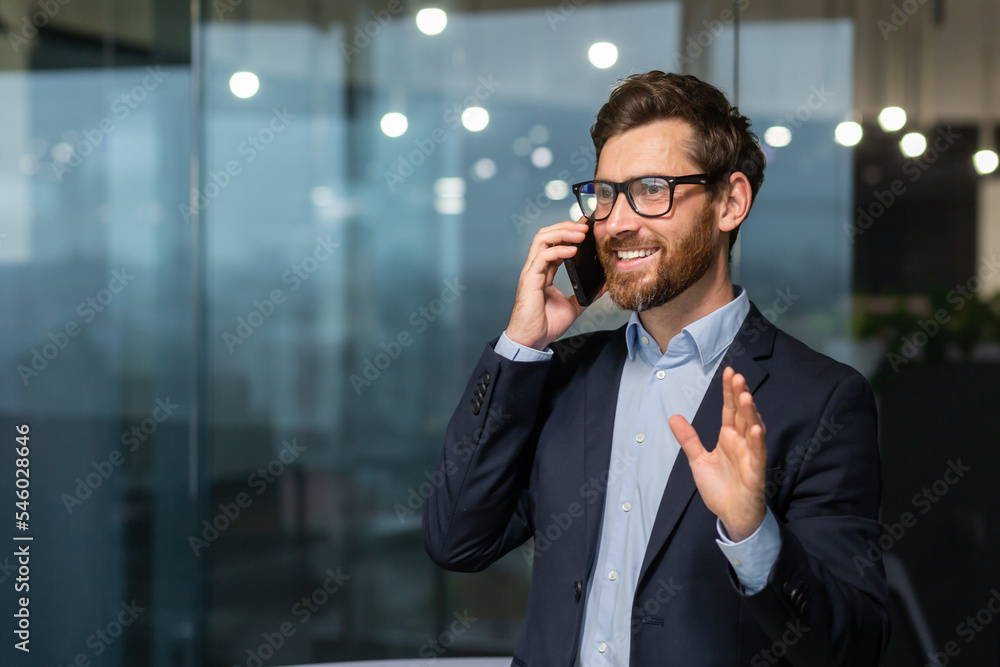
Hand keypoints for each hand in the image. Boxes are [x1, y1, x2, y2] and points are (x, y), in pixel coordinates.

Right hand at [506, 219, 604, 349]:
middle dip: (565, 226)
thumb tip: (603, 286)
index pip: (555, 244)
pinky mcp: (530, 279)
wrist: (533, 339)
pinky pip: (543, 257)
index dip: (569, 232)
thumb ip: (586, 294)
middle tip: (585, 226)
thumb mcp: (574, 306)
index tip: (586, 226)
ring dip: (562, 232)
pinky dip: (559, 250)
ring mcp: (532, 272)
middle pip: (546, 235)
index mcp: (545, 271)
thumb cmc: (546, 324)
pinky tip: (573, 251)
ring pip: (542, 239)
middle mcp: (536, 268)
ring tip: (580, 234)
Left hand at [669, 367, 766, 540]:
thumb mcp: (698, 460)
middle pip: (742, 415)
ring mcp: (750, 456)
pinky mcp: (755, 473)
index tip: (729, 372)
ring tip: (746, 396)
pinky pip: (757, 455)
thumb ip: (689, 439)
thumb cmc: (720, 488)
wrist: (731, 516)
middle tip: (737, 377)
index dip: (729, 392)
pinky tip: (755, 430)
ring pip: (752, 431)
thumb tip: (674, 417)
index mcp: (729, 438)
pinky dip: (757, 442)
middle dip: (741, 396)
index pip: (730, 410)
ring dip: (751, 414)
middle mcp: (741, 443)